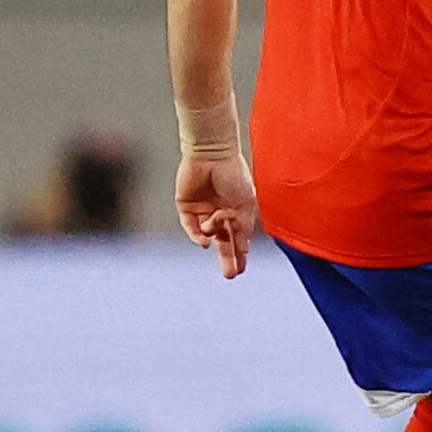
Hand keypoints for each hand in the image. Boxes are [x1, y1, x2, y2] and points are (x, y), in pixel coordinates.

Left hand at [175, 148, 257, 279]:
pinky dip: (197, 236)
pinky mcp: (186, 206)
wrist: (211, 155)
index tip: (242, 269)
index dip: (241, 254)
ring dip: (213, 238)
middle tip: (231, 275)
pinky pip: (191, 228)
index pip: (239, 237)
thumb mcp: (244, 204)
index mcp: (238, 210)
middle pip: (224, 240)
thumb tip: (243, 248)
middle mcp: (221, 212)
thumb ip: (243, 227)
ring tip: (216, 233)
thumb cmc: (233, 176)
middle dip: (228, 258)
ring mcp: (203, 210)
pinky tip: (205, 241)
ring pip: (208, 234)